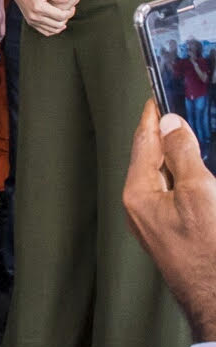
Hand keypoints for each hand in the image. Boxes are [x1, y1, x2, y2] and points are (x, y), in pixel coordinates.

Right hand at [7, 0, 73, 35]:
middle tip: (70, 11)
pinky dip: (53, 30)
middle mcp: (34, 16)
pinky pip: (45, 32)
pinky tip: (58, 23)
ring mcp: (32, 21)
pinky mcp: (30, 22)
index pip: (60, 16)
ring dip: (61, 25)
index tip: (72, 7)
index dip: (70, 13)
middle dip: (67, 18)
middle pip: (57, 24)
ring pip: (52, 30)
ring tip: (65, 17)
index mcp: (39, 7)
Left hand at [123, 100, 215, 340]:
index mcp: (138, 192)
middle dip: (164, 133)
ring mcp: (154, 221)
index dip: (153, 116)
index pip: (143, 141)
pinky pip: (173, 194)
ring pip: (163, 176)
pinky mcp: (171, 233)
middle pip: (151, 157)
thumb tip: (169, 123)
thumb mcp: (199, 194)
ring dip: (176, 155)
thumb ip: (182, 156)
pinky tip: (195, 172)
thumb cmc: (208, 251)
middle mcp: (139, 205)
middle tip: (178, 110)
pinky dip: (184, 178)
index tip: (160, 94)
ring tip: (188, 134)